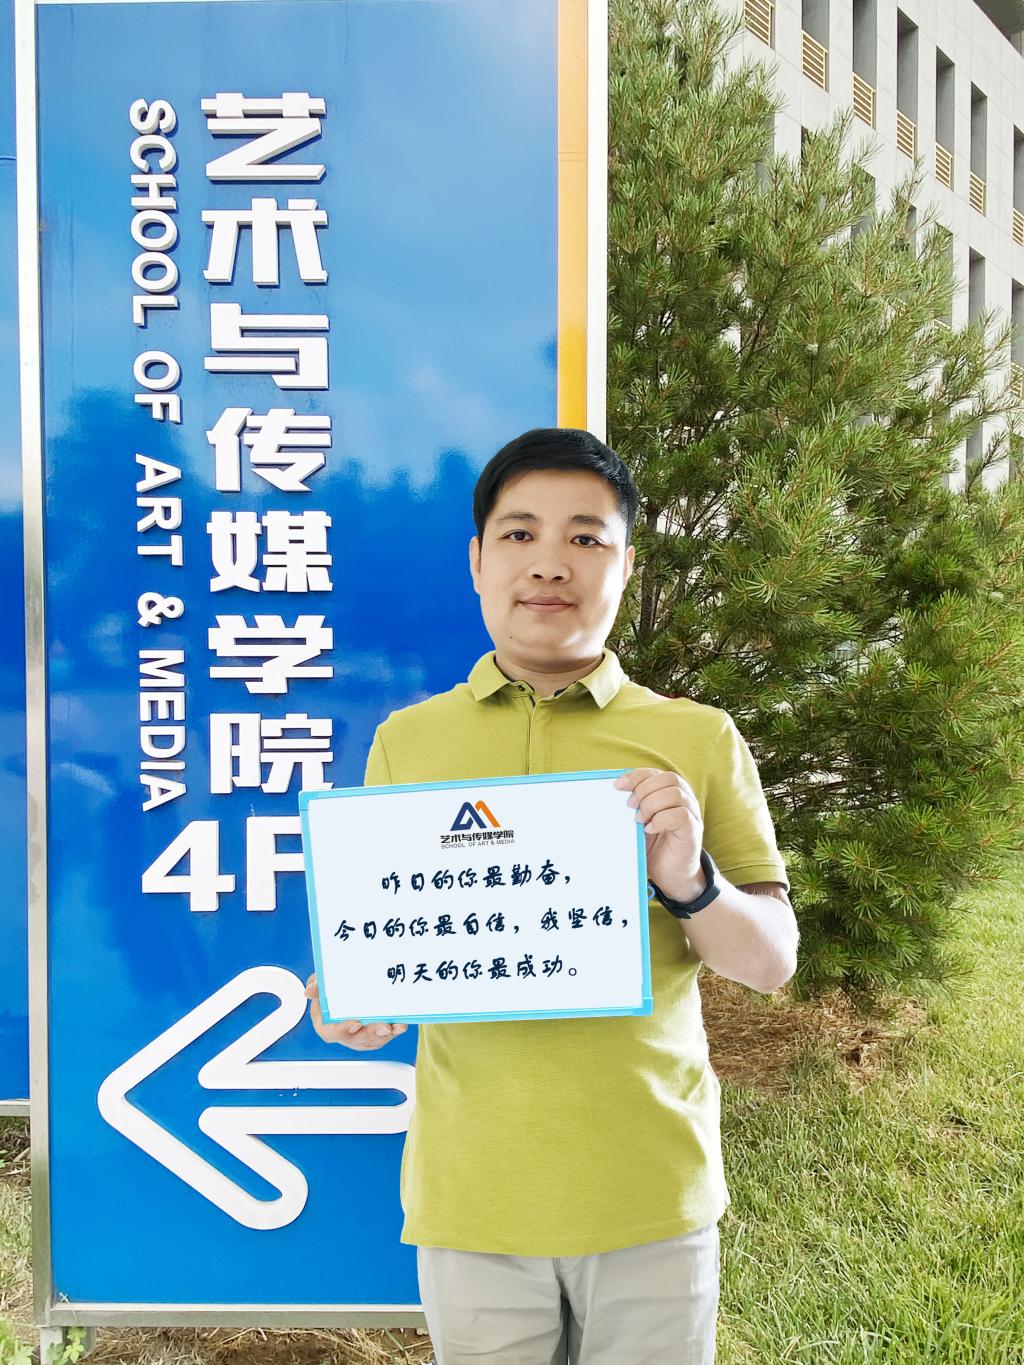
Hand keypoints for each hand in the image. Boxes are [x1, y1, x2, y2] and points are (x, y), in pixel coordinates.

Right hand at [305, 973, 408, 1050]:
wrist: (341, 995)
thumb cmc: (329, 993)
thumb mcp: (320, 986)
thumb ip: (316, 987)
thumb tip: (309, 990)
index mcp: (327, 1027)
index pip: (334, 1032)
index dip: (345, 1028)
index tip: (356, 1022)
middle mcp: (344, 1036)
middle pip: (357, 1039)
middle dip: (372, 1032)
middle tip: (384, 1026)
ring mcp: (359, 1038)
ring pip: (373, 1040)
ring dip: (386, 1034)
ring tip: (397, 1026)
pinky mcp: (373, 1036)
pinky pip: (384, 1037)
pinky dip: (393, 1032)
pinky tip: (401, 1025)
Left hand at [613, 768, 704, 903]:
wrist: (672, 874)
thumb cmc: (655, 846)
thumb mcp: (639, 822)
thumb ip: (632, 807)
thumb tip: (609, 795)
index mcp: (669, 791)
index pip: (654, 773)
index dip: (635, 776)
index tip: (617, 786)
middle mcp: (684, 798)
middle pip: (668, 778)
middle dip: (643, 789)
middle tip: (629, 807)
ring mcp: (692, 813)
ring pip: (675, 794)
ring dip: (652, 804)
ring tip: (640, 820)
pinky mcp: (693, 830)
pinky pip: (680, 815)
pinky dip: (661, 820)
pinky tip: (650, 829)